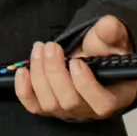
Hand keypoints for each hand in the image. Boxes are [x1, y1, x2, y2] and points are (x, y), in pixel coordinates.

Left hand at [14, 16, 136, 121]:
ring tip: (40, 49)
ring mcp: (68, 111)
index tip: (76, 61)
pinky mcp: (49, 108)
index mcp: (112, 96)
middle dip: (55, 73)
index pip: (102, 104)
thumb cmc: (106, 52)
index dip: (86, 85)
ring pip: (49, 104)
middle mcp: (89, 110)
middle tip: (51, 47)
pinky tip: (22, 71)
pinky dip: (24, 90)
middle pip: (69, 102)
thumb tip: (108, 24)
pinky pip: (34, 106)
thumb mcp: (113, 40)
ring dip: (40, 75)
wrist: (92, 58)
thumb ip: (111, 32)